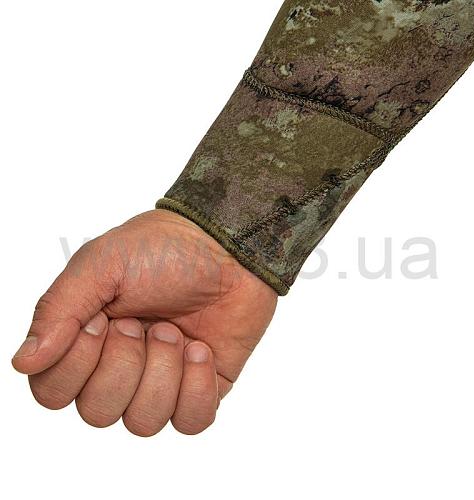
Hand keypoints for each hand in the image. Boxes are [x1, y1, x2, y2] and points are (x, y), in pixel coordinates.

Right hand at [12, 210, 276, 435]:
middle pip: (98, 411)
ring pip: (144, 422)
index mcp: (88, 338)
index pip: (53, 390)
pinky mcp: (202, 386)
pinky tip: (201, 350)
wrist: (228, 247)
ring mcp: (163, 378)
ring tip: (175, 331)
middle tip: (144, 322)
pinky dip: (196, 388)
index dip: (76, 363)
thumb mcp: (101, 264)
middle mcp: (121, 365)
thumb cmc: (164, 249)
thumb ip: (58, 310)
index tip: (102, 320)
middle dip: (125, 364)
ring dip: (162, 372)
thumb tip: (24, 362)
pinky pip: (191, 421)